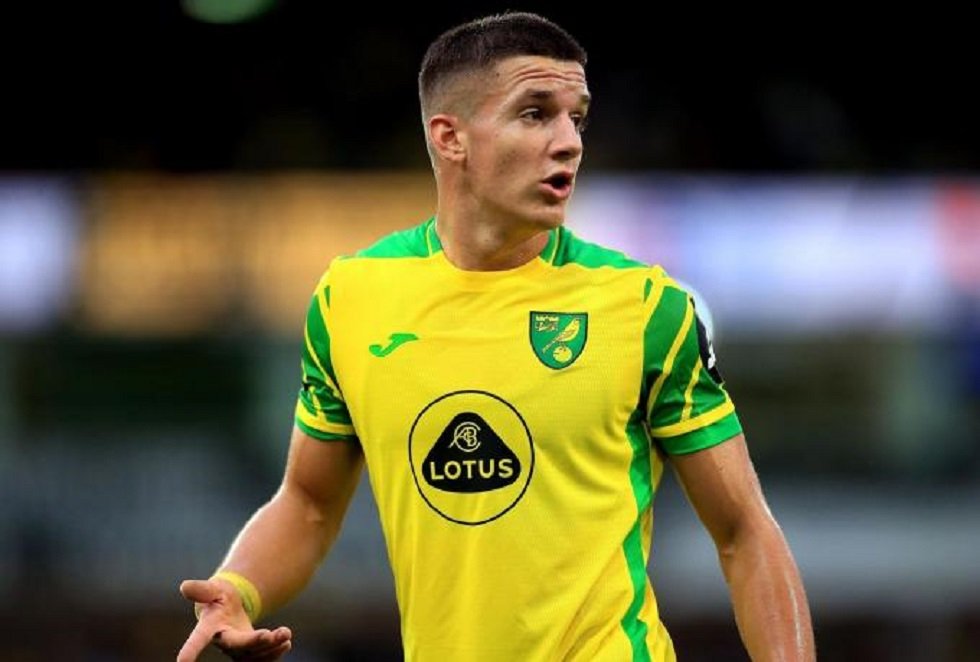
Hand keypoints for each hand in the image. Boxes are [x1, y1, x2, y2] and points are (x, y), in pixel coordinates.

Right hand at [177, 577, 291, 661]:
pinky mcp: (250, 655)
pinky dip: (275, 652)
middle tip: (268, 635)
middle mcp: (223, 642)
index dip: (190, 650)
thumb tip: (184, 586)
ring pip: (254, 656)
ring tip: (286, 634)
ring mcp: (237, 651)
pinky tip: (285, 641)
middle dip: (253, 642)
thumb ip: (201, 589)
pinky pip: (263, 660)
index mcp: (209, 626)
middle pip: (237, 646)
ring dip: (271, 647)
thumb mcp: (212, 589)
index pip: (198, 639)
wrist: (230, 607)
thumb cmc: (218, 596)